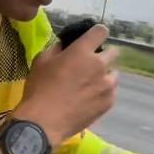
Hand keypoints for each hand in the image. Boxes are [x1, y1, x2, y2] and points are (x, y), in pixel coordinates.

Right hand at [0, 25, 117, 147]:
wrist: (44, 122)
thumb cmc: (39, 89)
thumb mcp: (41, 61)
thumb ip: (57, 49)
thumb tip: (66, 46)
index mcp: (82, 51)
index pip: (101, 31)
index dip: (97, 34)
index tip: (92, 40)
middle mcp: (99, 65)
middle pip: (113, 53)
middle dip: (103, 55)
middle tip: (90, 65)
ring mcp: (106, 85)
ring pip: (113, 74)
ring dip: (105, 75)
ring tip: (90, 85)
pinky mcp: (108, 103)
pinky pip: (111, 92)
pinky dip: (104, 93)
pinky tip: (90, 99)